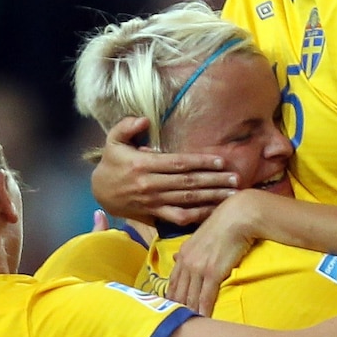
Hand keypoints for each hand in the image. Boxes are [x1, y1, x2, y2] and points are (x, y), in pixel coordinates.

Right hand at [89, 117, 237, 223]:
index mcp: (143, 165)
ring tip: (232, 194)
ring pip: (187, 201)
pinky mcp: (154, 214)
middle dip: (213, 181)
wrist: (100, 191)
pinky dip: (197, 216)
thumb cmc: (111, 162)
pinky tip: (214, 212)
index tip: (220, 162)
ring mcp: (153, 201)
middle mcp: (150, 185)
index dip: (200, 162)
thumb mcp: (112, 140)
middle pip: (187, 183)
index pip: (177, 163)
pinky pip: (179, 217)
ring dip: (211, 198)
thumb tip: (144, 119)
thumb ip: (126, 126)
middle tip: (236, 178)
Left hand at [165, 190, 263, 315]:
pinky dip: (203, 310)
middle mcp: (186, 262)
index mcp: (183, 254)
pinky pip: (205, 297)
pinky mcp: (212, 273)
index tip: (168, 310)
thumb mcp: (199, 237)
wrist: (238, 217)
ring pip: (190, 297)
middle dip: (176, 309)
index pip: (173, 281)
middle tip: (174, 325)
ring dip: (189, 313)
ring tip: (188, 328)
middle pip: (178, 292)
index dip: (171, 297)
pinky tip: (203, 320)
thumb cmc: (223, 225)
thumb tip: (176, 257)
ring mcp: (198, 268)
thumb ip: (187, 250)